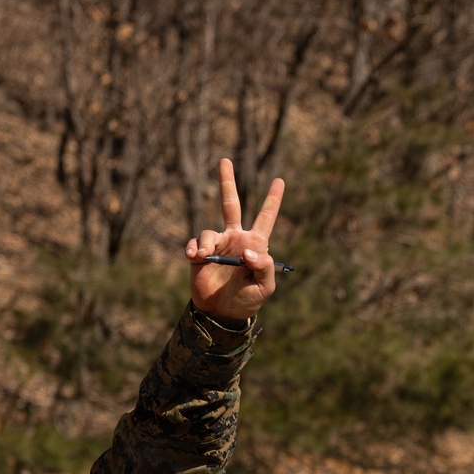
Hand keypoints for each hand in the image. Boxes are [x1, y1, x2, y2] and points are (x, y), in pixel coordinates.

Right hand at [186, 158, 284, 323]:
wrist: (222, 314)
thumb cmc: (247, 301)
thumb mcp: (264, 286)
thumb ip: (263, 266)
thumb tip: (248, 250)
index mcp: (254, 244)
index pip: (265, 218)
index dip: (273, 200)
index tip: (280, 181)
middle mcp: (235, 239)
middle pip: (230, 204)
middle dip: (227, 182)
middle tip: (224, 160)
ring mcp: (217, 246)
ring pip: (208, 231)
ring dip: (205, 243)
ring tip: (204, 256)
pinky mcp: (199, 256)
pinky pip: (194, 244)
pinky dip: (193, 249)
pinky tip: (195, 258)